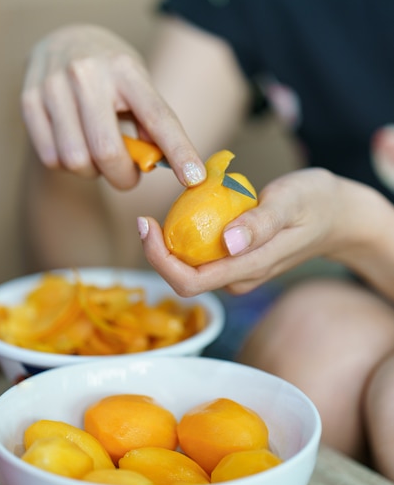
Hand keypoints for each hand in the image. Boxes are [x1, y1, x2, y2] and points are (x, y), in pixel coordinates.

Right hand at [21, 24, 204, 188]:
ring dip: (93, 171)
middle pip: (108, 151)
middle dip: (123, 178)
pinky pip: (51, 158)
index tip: (194, 178)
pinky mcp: (28, 99)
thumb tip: (168, 166)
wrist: (65, 40)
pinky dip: (67, 165)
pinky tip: (75, 146)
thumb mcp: (138, 87)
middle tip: (129, 177)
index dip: (179, 151)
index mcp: (126, 70)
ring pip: (76, 160)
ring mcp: (53, 85)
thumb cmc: (112, 75)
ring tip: (98, 154)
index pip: (157, 117)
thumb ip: (151, 126)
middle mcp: (87, 73)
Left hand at [137, 168, 368, 295]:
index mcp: (249, 267)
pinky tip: (185, 214)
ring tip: (162, 215)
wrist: (338, 214)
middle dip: (158, 254)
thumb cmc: (315, 203)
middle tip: (146, 220)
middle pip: (185, 279)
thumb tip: (228, 243)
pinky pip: (204, 256)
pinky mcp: (239, 260)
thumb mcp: (290, 203)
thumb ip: (260, 223)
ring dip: (171, 247)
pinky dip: (187, 238)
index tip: (147, 227)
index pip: (191, 281)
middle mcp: (240, 276)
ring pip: (193, 268)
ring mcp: (239, 270)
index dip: (160, 260)